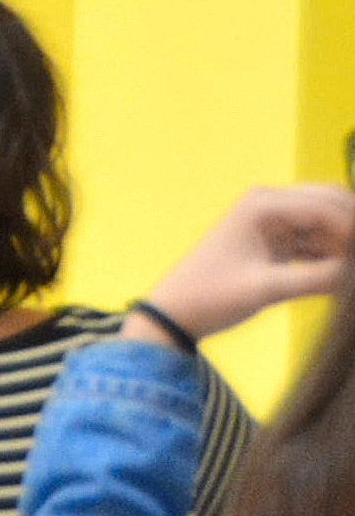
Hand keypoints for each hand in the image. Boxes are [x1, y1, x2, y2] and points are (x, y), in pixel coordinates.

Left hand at [139, 184, 354, 344]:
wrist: (177, 312)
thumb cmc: (212, 296)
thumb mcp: (267, 289)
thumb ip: (320, 278)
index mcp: (264, 203)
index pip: (328, 205)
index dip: (352, 231)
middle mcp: (272, 203)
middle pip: (334, 204)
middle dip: (351, 232)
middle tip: (352, 267)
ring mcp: (276, 220)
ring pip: (330, 223)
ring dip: (346, 245)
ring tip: (346, 275)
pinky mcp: (280, 239)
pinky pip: (320, 240)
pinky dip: (334, 255)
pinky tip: (340, 278)